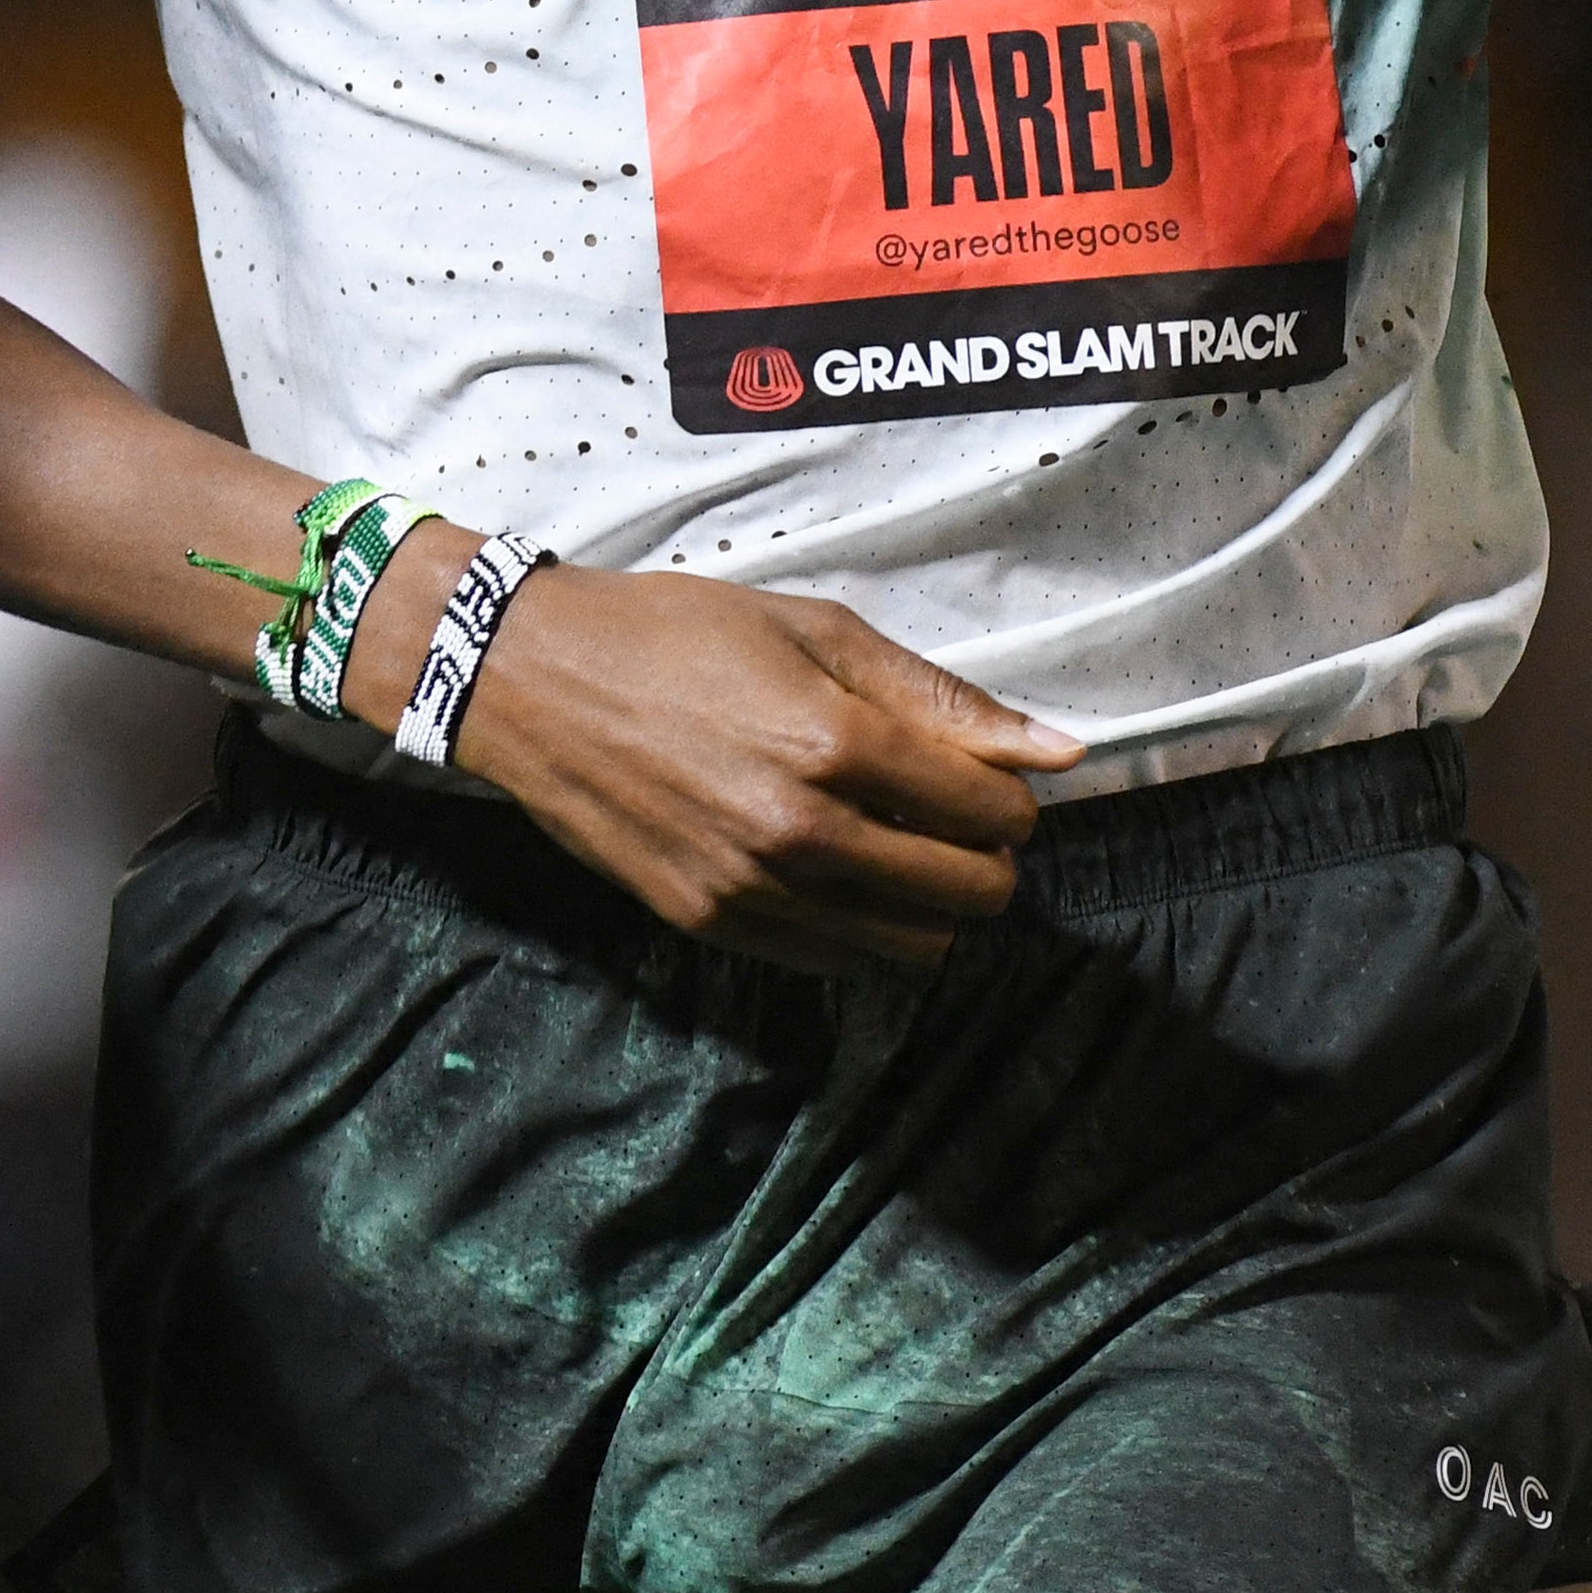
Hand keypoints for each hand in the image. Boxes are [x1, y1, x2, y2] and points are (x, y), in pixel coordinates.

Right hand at [429, 554, 1077, 968]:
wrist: (531, 680)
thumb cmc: (670, 634)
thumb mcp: (811, 628)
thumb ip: (940, 694)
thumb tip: (1060, 750)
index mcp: (836, 743)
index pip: (994, 813)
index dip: (1011, 799)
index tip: (983, 780)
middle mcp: (802, 831)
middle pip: (972, 894)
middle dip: (987, 859)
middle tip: (953, 823)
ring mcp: (754, 890)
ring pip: (915, 949)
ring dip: (933, 909)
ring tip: (900, 855)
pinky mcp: (712, 925)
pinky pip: (837, 964)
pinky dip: (864, 933)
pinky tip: (839, 879)